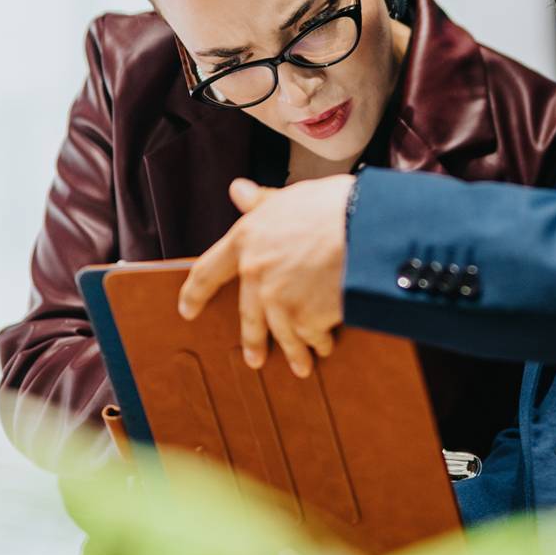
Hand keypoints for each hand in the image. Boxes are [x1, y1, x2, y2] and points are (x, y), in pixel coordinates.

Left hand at [178, 175, 351, 378]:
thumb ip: (262, 201)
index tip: (187, 310)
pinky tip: (326, 346)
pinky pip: (312, 339)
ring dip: (293, 353)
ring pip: (283, 335)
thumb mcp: (292, 197)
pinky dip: (320, 344)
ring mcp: (279, 301)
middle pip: (248, 317)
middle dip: (253, 341)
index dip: (194, 294)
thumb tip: (238, 190)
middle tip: (255, 357)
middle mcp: (256, 274)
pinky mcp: (306, 321)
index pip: (207, 272)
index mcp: (247, 240)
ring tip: (302, 364)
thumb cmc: (335, 206)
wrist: (367, 229)